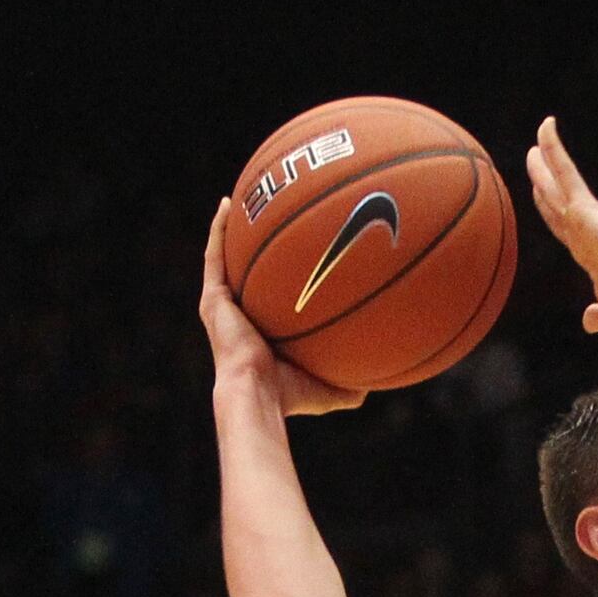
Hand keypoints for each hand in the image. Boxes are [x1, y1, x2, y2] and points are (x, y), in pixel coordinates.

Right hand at [199, 199, 365, 415]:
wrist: (257, 394)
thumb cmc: (291, 395)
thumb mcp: (331, 387)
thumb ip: (354, 381)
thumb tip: (384, 380)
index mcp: (263, 332)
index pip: (273, 299)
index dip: (283, 278)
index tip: (300, 256)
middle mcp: (240, 316)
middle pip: (250, 272)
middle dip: (258, 247)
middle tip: (273, 218)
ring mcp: (224, 306)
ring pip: (226, 257)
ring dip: (233, 229)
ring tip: (245, 201)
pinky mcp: (213, 299)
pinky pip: (214, 256)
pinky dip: (219, 229)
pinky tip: (228, 204)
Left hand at [527, 117, 597, 338]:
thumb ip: (597, 317)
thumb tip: (588, 321)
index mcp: (592, 256)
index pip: (564, 229)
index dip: (551, 212)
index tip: (542, 195)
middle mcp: (587, 234)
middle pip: (557, 201)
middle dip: (544, 180)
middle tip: (534, 158)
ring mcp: (585, 219)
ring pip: (557, 181)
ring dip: (546, 158)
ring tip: (539, 135)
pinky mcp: (586, 208)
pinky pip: (564, 172)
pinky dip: (554, 149)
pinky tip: (545, 127)